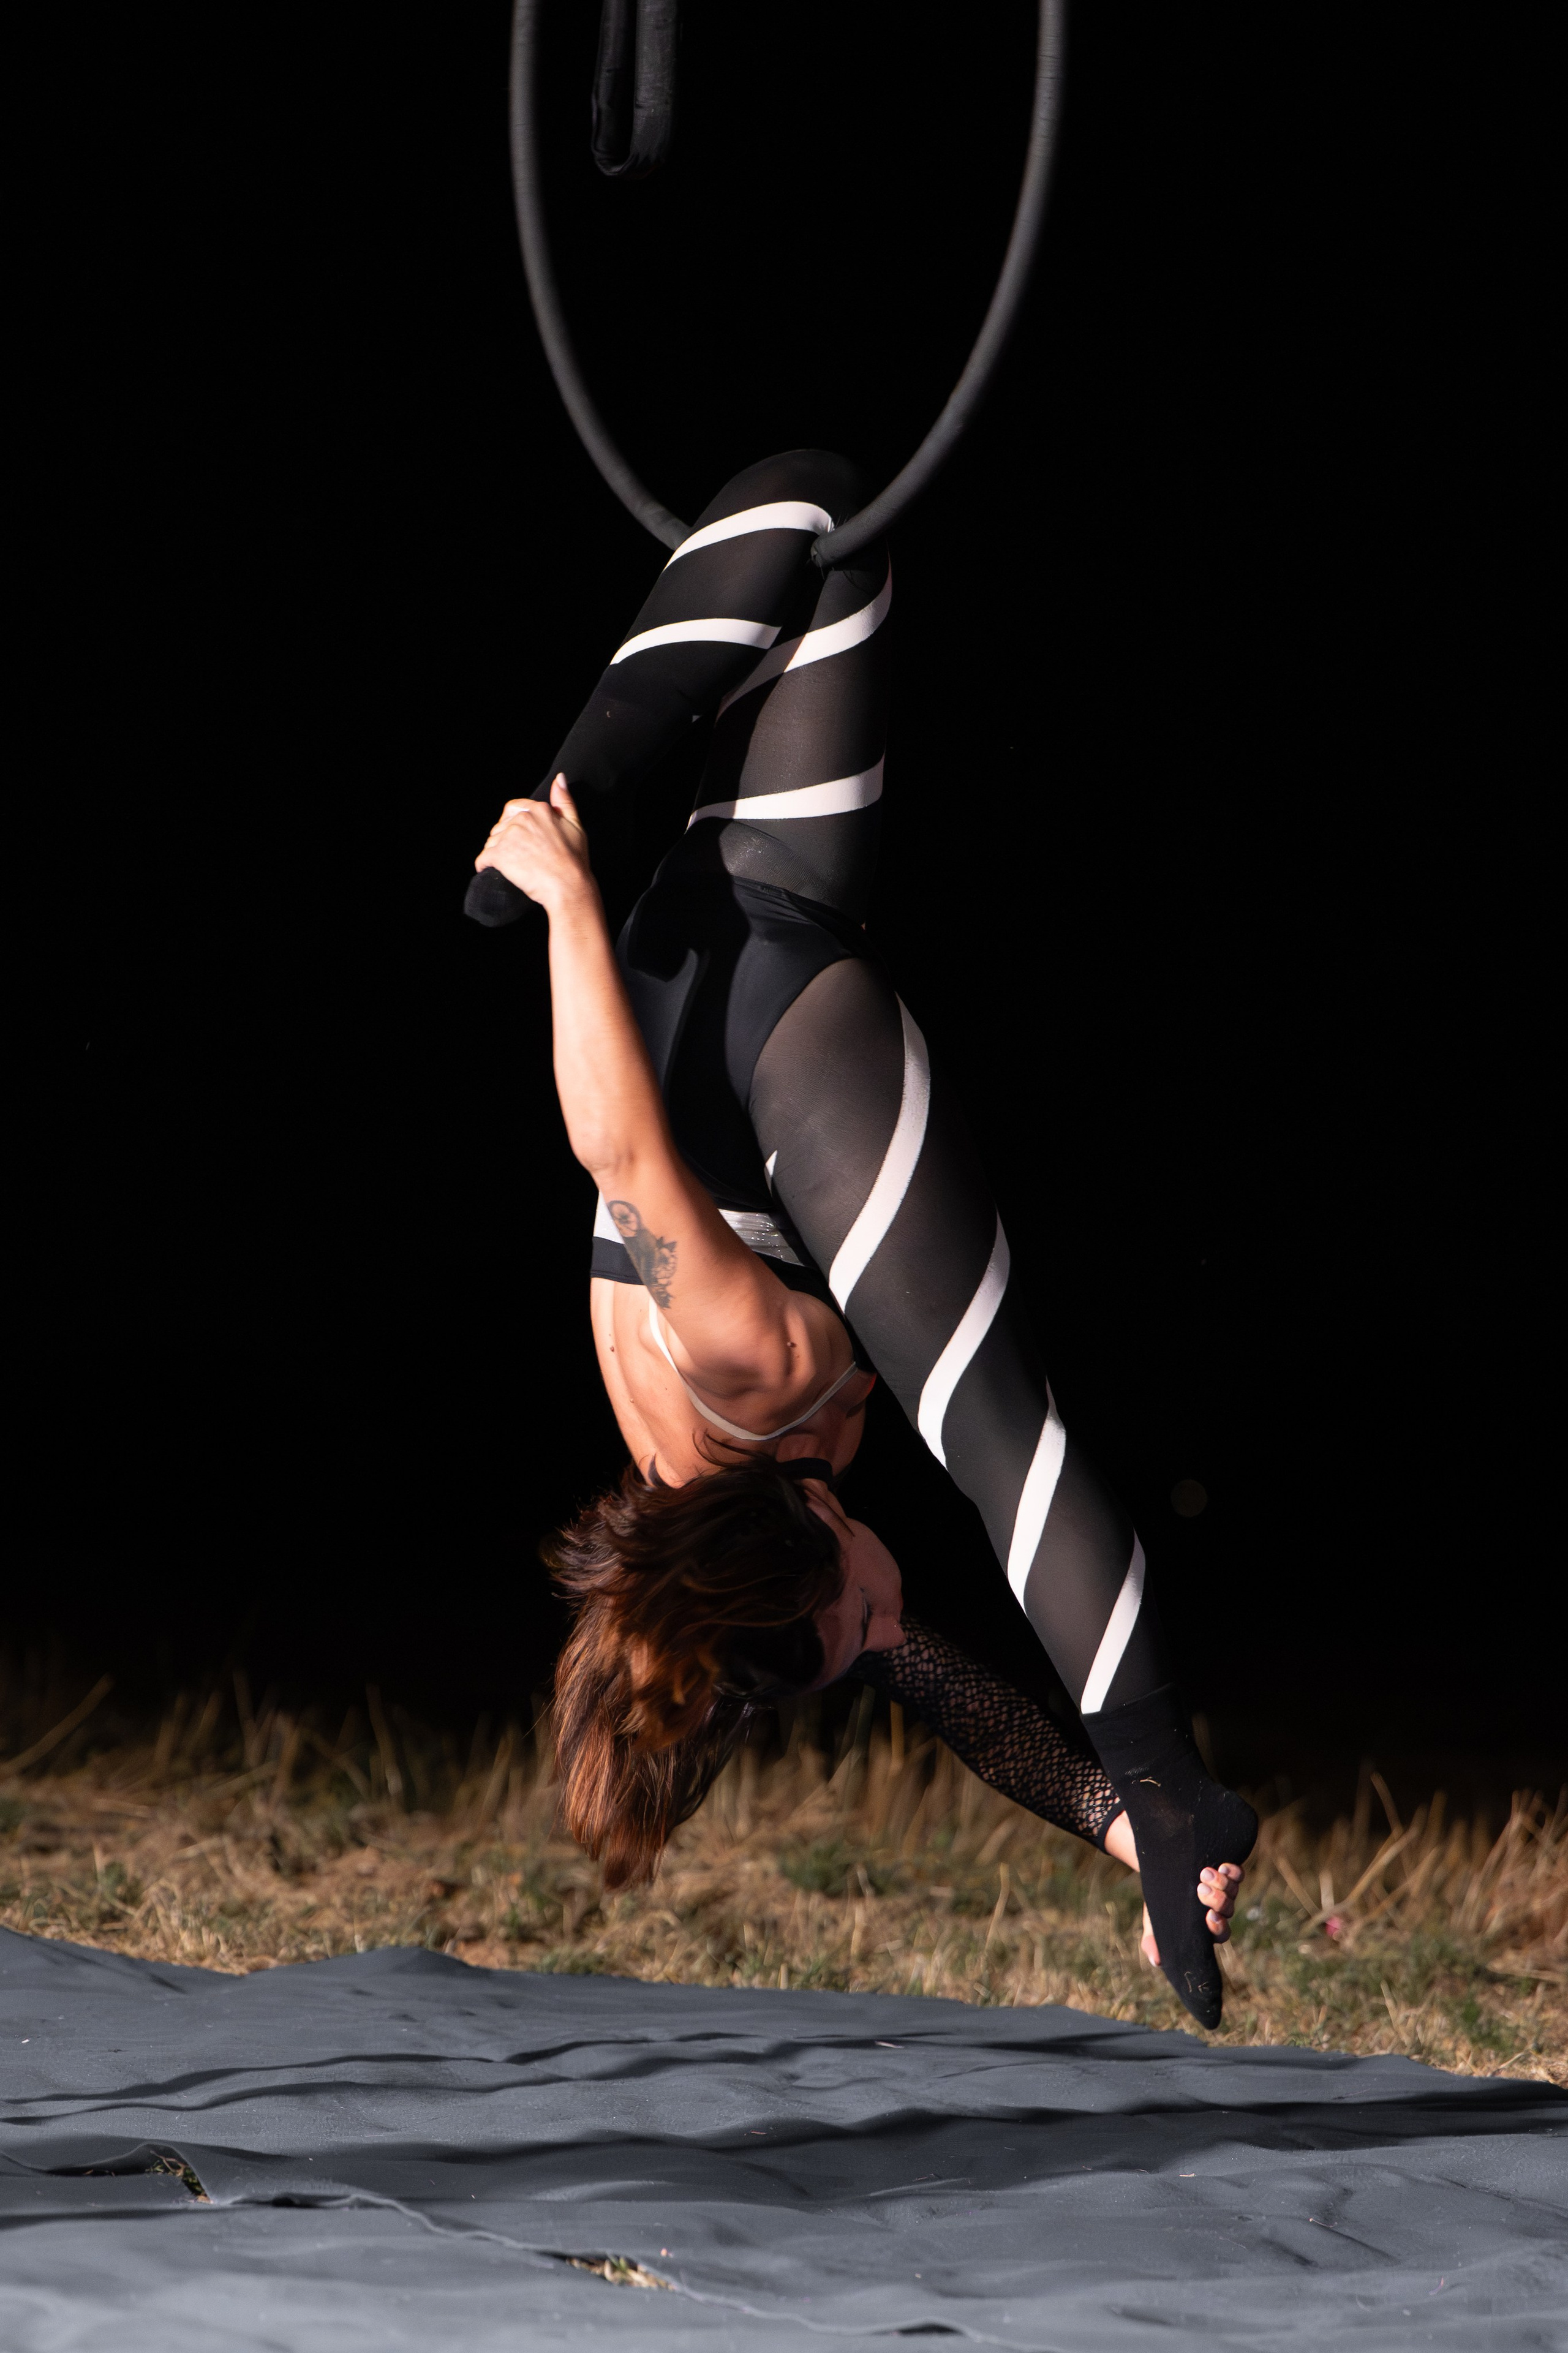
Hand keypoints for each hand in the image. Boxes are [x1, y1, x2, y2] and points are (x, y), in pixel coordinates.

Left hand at [475, 775, 592, 910]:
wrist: (569, 887)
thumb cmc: (575, 861)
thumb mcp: (575, 825)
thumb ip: (564, 800)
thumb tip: (559, 778)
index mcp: (538, 810)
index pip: (513, 810)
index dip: (514, 826)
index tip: (521, 840)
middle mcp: (522, 819)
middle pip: (501, 827)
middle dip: (505, 840)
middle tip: (519, 857)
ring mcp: (509, 836)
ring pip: (491, 842)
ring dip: (496, 853)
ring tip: (511, 867)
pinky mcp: (499, 854)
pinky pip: (483, 859)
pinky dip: (485, 866)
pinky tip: (492, 871)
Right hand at [1142, 1862, 1242, 1968]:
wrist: (1160, 1875)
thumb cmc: (1159, 1905)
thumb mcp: (1154, 1922)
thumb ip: (1154, 1942)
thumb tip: (1156, 1961)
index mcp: (1206, 1927)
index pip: (1220, 1933)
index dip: (1219, 1927)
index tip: (1209, 1916)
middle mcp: (1218, 1910)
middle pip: (1227, 1909)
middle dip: (1217, 1900)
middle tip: (1201, 1889)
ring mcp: (1223, 1891)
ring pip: (1232, 1891)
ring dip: (1222, 1883)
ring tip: (1205, 1873)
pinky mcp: (1225, 1873)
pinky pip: (1237, 1874)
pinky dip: (1233, 1872)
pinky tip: (1221, 1866)